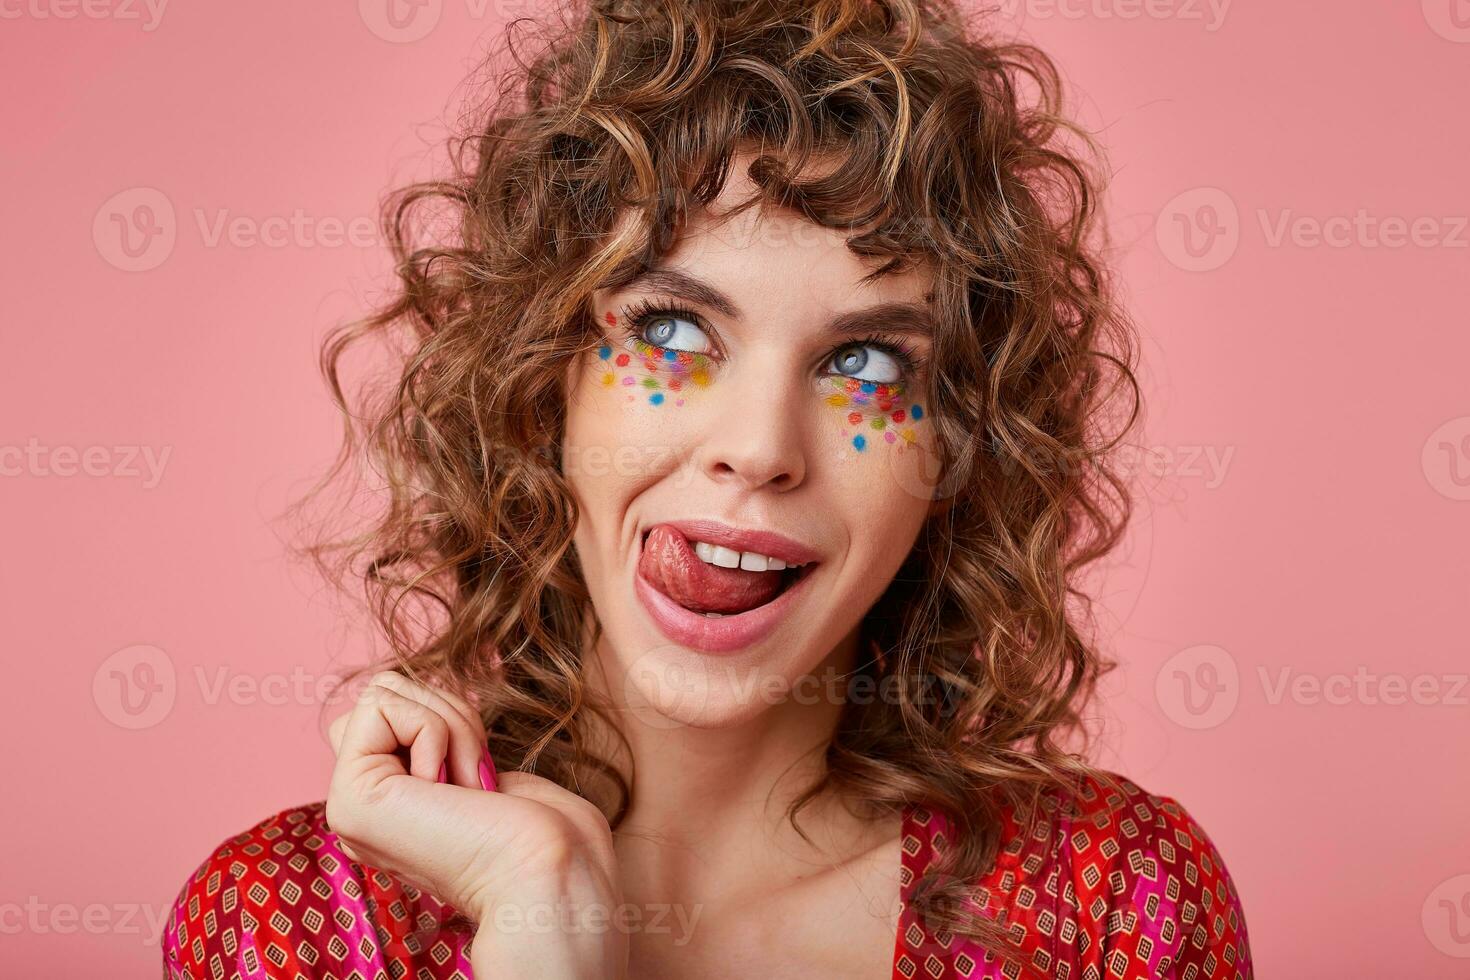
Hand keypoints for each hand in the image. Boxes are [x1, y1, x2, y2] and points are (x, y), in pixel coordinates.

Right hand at [325, 671, 627, 979]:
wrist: (549, 871)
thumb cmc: (542, 827)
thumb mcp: (480, 765)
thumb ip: (429, 737)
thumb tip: (390, 696)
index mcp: (393, 802)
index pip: (387, 711)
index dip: (442, 716)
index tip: (478, 770)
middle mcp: (364, 806)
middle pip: (384, 693)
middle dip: (449, 713)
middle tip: (474, 776)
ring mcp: (351, 805)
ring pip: (380, 692)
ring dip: (448, 723)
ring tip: (467, 784)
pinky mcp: (350, 800)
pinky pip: (380, 705)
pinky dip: (434, 730)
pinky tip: (450, 788)